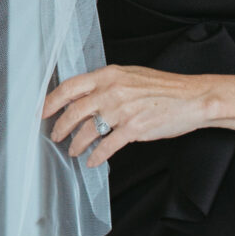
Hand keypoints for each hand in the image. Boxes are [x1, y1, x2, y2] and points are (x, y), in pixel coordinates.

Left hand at [44, 65, 231, 165]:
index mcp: (109, 75)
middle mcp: (112, 91)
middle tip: (55, 136)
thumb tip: (82, 95)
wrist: (192, 97)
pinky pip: (107, 146)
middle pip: (74, 111)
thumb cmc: (163, 87)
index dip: (51, 101)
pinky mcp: (134, 129)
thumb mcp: (130, 75)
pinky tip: (92, 161)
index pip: (70, 87)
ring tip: (73, 150)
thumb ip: (106, 83)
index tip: (42, 112)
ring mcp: (122, 110)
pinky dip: (96, 156)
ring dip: (76, 144)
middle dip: (60, 127)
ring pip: (87, 131)